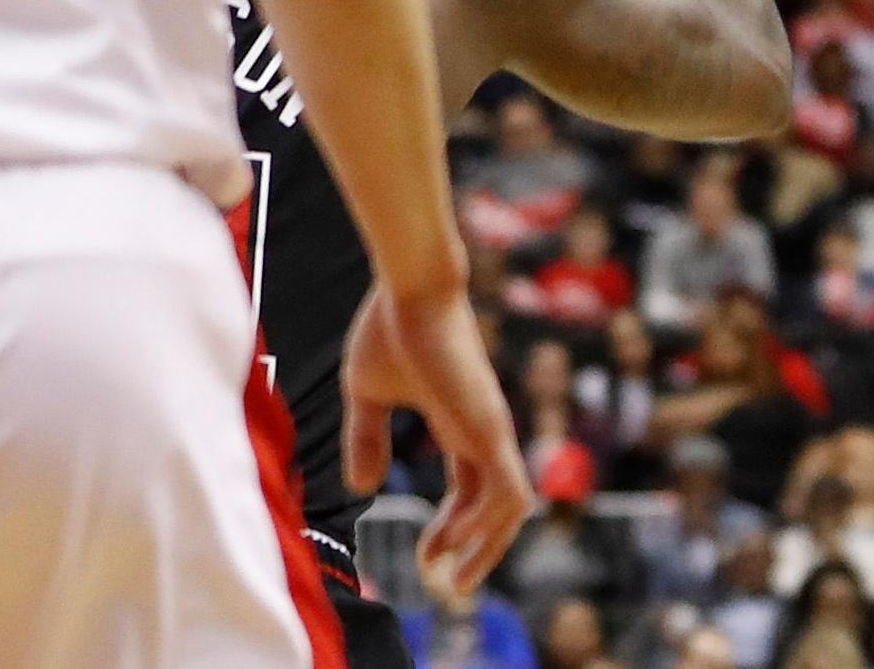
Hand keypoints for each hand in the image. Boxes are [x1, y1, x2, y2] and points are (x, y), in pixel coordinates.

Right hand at [342, 279, 532, 591]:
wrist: (410, 286)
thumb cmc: (391, 327)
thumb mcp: (367, 394)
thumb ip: (367, 438)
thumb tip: (363, 489)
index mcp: (460, 425)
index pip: (473, 490)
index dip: (454, 529)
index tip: (426, 560)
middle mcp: (483, 432)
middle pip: (497, 509)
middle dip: (477, 553)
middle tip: (447, 588)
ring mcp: (490, 432)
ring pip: (510, 509)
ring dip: (485, 550)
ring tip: (449, 578)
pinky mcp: (489, 429)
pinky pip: (506, 492)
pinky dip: (483, 526)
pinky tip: (446, 542)